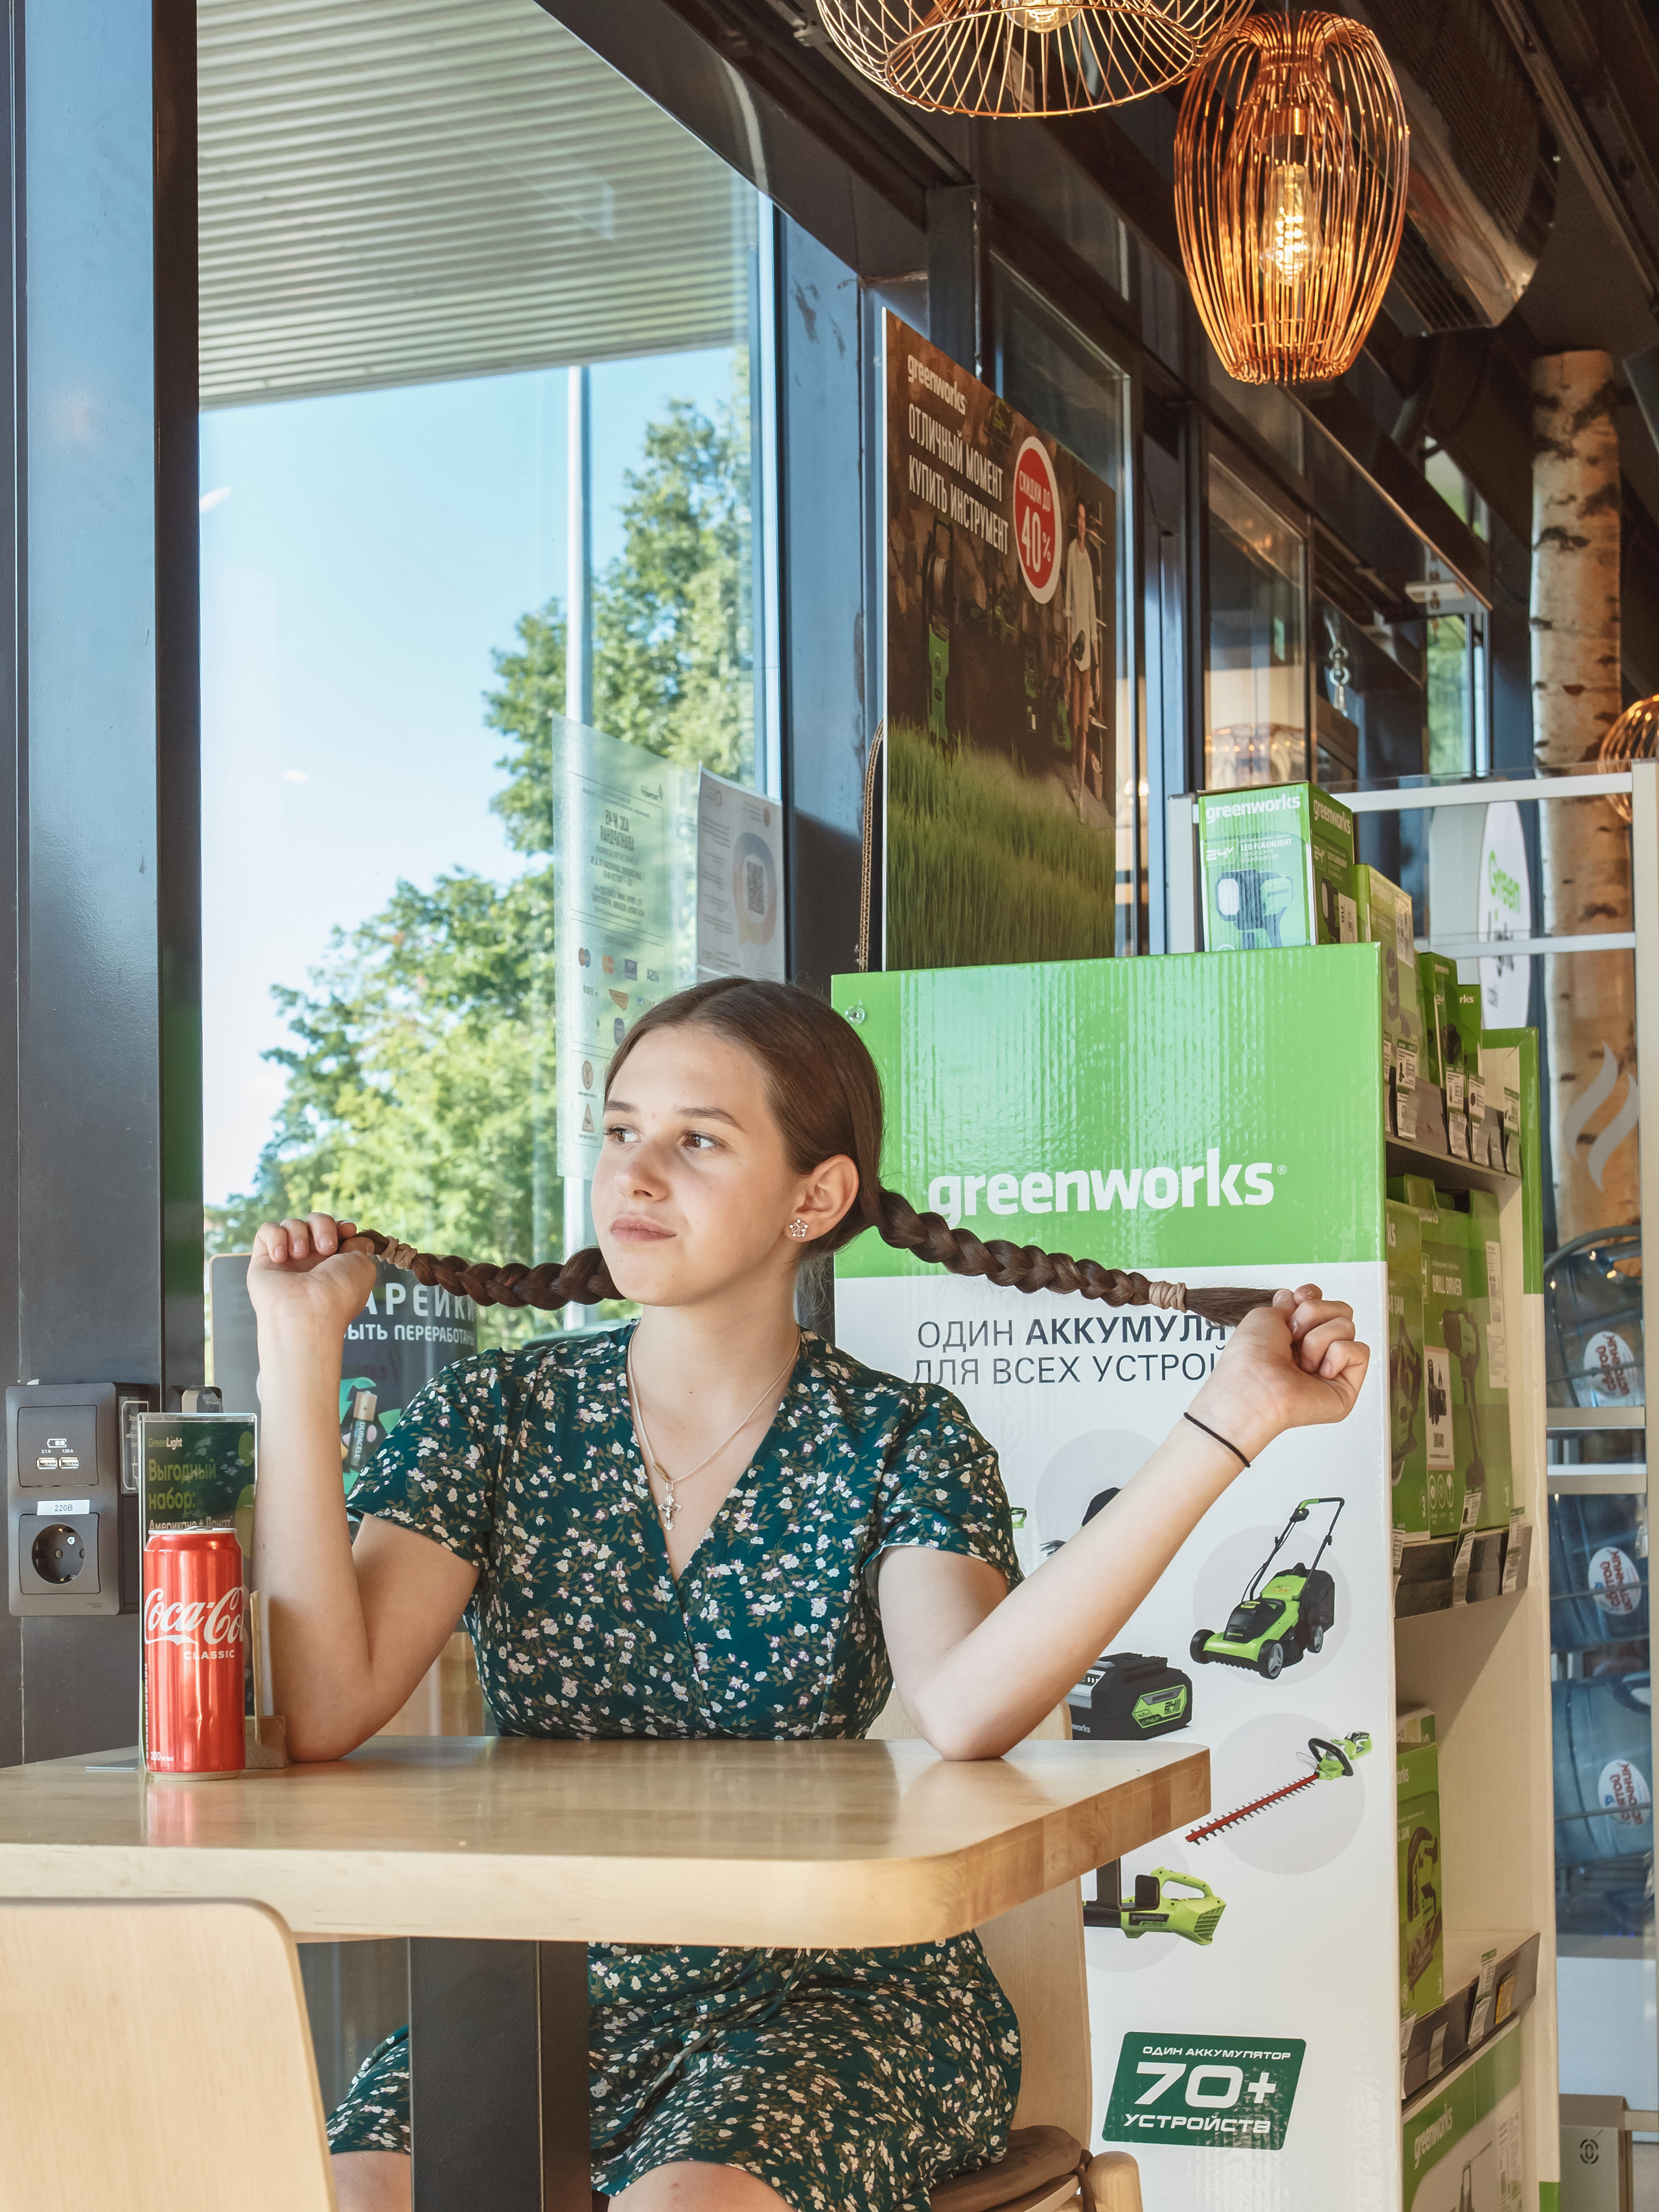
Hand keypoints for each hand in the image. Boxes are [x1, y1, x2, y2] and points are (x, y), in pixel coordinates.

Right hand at [246, 1213, 377, 1343]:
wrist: (308, 1310)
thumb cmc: (339, 1292)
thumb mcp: (362, 1266)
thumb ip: (359, 1246)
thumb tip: (355, 1237)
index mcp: (334, 1262)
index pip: (335, 1230)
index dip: (341, 1226)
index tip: (348, 1231)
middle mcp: (310, 1260)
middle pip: (314, 1220)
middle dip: (322, 1225)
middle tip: (325, 1248)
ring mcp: (286, 1260)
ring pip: (291, 1223)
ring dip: (299, 1233)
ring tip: (300, 1255)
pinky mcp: (263, 1259)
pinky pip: (266, 1230)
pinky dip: (275, 1237)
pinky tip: (280, 1257)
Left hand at [1190, 1285, 1367, 1460]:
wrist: (1254, 1386)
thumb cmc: (1250, 1356)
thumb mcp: (1265, 1315)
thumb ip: (1290, 1303)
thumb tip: (1300, 1297)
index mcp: (1293, 1333)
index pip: (1320, 1301)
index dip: (1312, 1295)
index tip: (1298, 1299)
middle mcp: (1313, 1349)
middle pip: (1339, 1309)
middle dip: (1314, 1314)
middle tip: (1293, 1336)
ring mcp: (1331, 1368)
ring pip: (1347, 1327)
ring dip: (1318, 1339)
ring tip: (1301, 1362)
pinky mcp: (1346, 1386)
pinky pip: (1360, 1350)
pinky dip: (1338, 1356)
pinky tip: (1320, 1373)